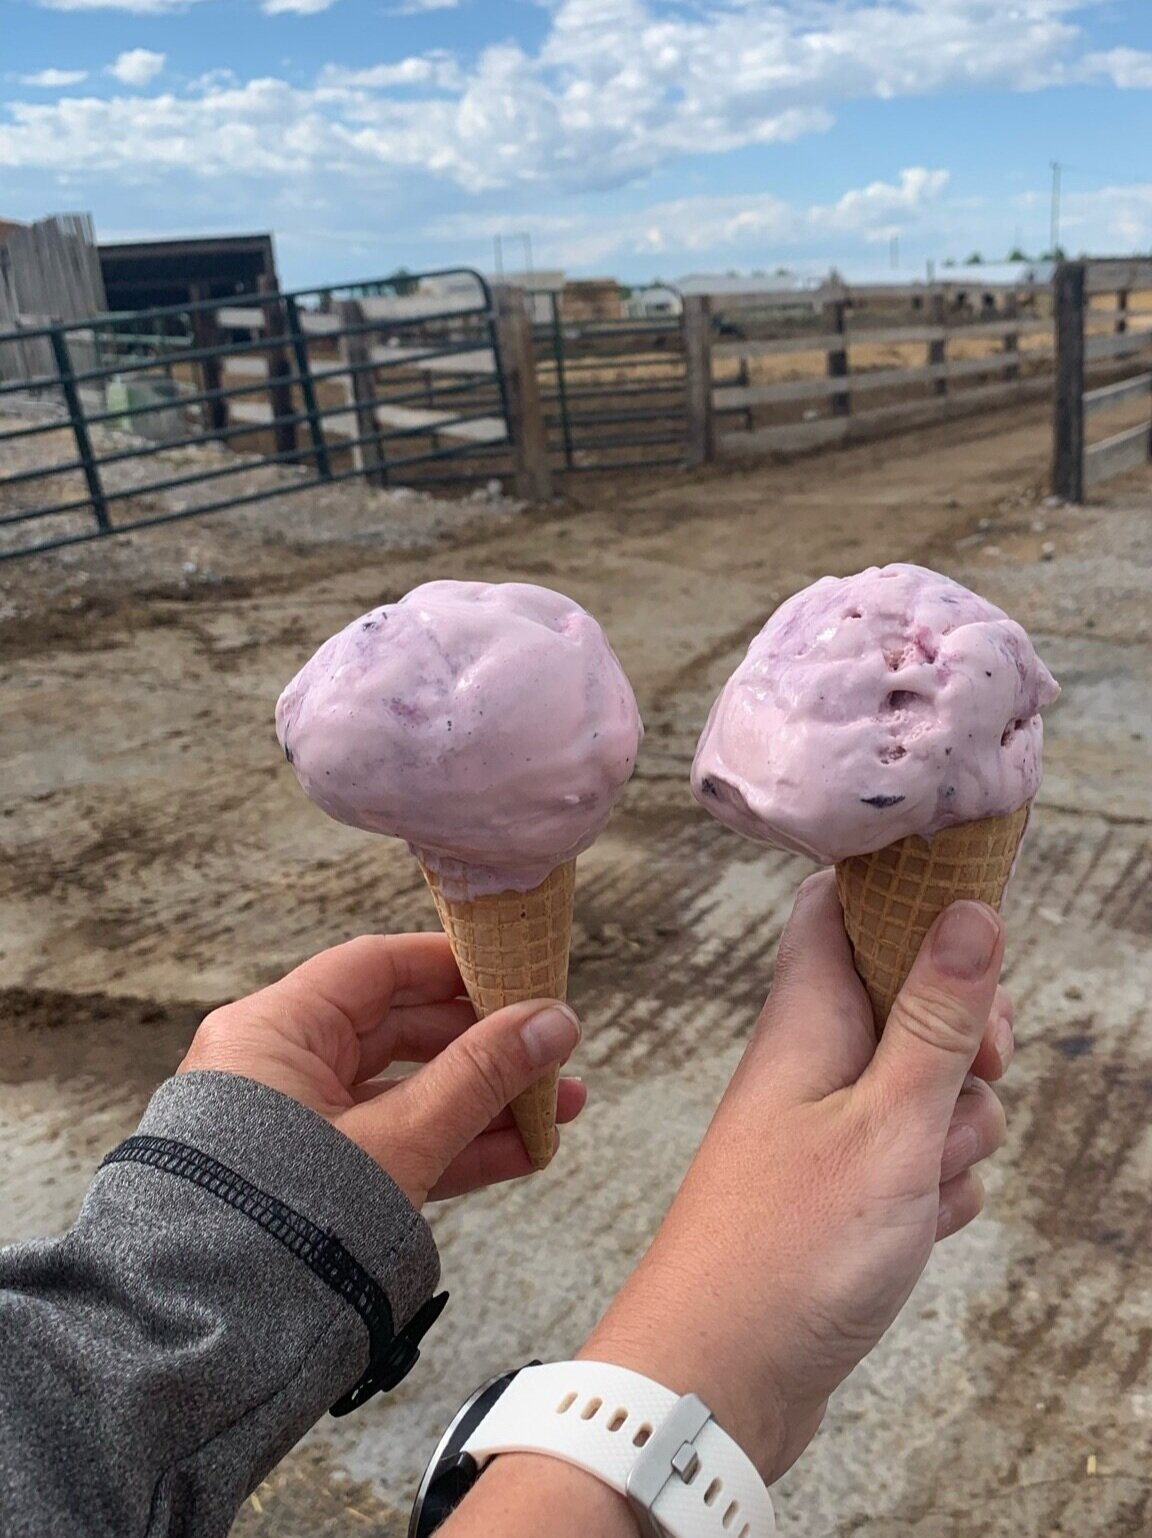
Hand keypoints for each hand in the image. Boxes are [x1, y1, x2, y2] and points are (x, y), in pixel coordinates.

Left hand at [178, 933, 584, 1206]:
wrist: (211, 1336)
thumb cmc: (284, 1222)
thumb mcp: (400, 1138)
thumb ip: (482, 1076)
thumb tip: (555, 1022)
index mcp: (275, 1030)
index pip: (375, 967)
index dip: (450, 964)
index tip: (515, 969)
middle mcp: (280, 1068)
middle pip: (399, 1031)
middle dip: (486, 1045)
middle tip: (553, 1046)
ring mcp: (298, 1128)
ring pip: (406, 1094)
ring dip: (485, 1102)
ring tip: (562, 1108)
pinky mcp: (316, 1180)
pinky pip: (395, 1146)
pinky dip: (455, 1147)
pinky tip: (524, 1151)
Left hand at [580, 873, 1009, 1483]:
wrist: (717, 1379)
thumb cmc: (787, 1250)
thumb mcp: (889, 1124)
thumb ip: (936, 1018)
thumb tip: (967, 908)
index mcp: (807, 1016)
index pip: (842, 904)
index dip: (910, 907)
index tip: (972, 949)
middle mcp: (814, 1060)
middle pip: (912, 1000)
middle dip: (966, 1045)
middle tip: (971, 1082)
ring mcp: (829, 1125)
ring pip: (929, 1089)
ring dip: (954, 1134)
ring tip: (915, 1185)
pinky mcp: (844, 1186)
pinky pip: (918, 1160)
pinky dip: (934, 1190)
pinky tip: (913, 1229)